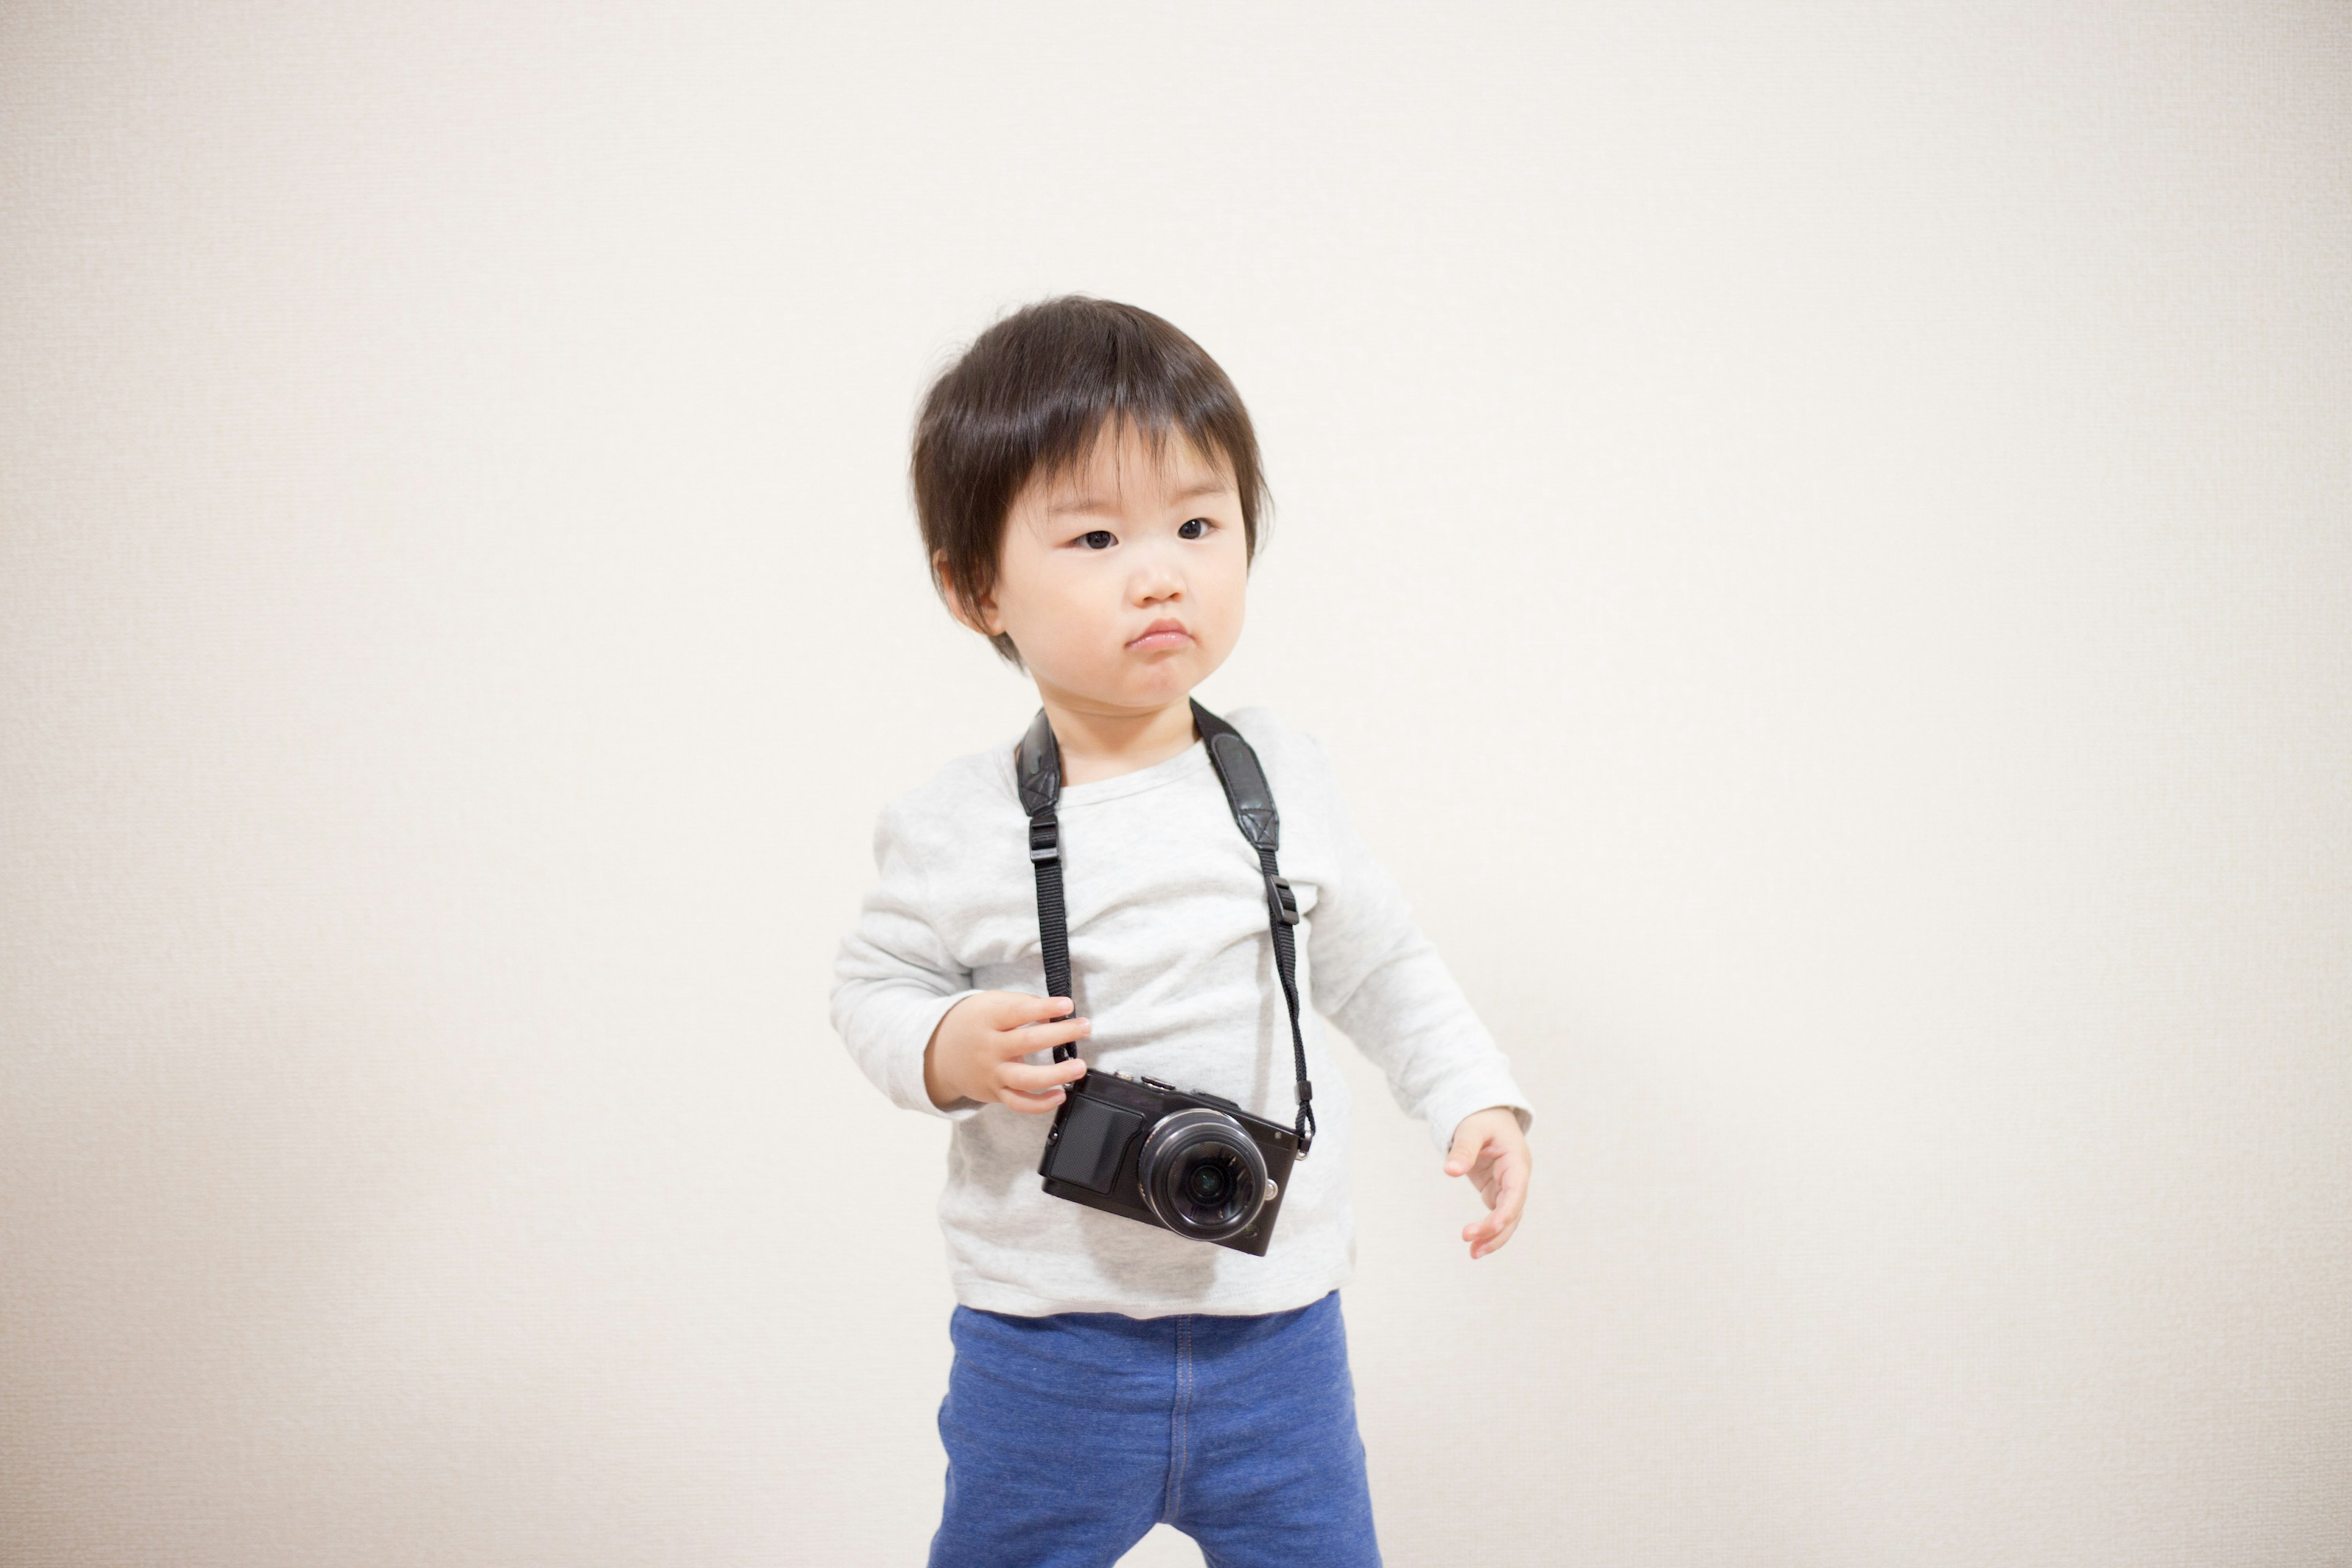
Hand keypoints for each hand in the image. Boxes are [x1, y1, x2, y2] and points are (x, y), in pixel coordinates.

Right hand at [923, 991, 1090, 1112]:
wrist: (939, 1052)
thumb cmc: (975, 1022)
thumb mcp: (991, 1003)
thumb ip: (1021, 1004)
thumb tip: (1056, 1013)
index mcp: (988, 1019)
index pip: (1018, 1012)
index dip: (1044, 1008)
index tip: (1068, 1005)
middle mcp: (989, 1047)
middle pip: (1027, 1042)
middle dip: (1060, 1035)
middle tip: (1085, 1027)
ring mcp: (991, 1073)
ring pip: (1025, 1079)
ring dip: (1056, 1074)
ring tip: (1080, 1066)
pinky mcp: (995, 1093)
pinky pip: (1019, 1103)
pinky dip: (1041, 1104)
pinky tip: (1061, 1094)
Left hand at [1444, 1106, 1530, 1259]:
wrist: (1485, 1113)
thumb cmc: (1481, 1118)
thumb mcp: (1471, 1128)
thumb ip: (1463, 1148)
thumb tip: (1450, 1171)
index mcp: (1517, 1161)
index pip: (1516, 1193)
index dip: (1505, 1213)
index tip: (1488, 1228)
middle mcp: (1517, 1178)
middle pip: (1513, 1212)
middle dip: (1495, 1230)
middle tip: (1470, 1243)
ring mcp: (1508, 1187)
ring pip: (1507, 1219)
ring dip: (1493, 1237)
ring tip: (1473, 1254)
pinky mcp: (1496, 1191)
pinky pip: (1496, 1215)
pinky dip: (1487, 1230)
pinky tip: (1473, 1244)